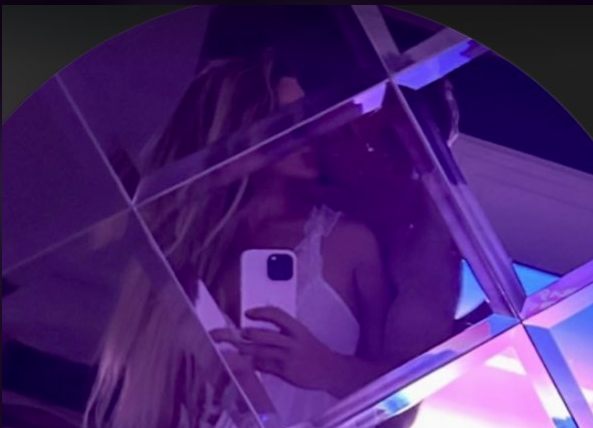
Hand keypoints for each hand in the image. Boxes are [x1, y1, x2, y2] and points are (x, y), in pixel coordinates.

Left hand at [212, 307, 338, 391]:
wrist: (330, 369)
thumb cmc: (311, 350)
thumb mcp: (300, 335)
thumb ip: (281, 332)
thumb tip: (255, 329)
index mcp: (297, 328)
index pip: (277, 315)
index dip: (261, 312)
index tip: (248, 313)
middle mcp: (292, 341)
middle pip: (263, 335)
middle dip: (244, 334)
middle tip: (228, 333)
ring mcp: (288, 357)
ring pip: (260, 352)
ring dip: (243, 349)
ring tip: (230, 346)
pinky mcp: (286, 372)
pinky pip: (264, 366)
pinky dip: (253, 363)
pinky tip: (245, 361)